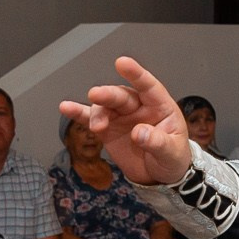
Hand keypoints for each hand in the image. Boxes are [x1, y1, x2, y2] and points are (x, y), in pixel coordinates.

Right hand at [60, 58, 191, 184]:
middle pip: (121, 96)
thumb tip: (138, 132)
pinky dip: (78, 113)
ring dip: (97, 113)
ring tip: (97, 128)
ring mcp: (121, 117)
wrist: (160, 176)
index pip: (149, 87)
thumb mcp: (172, 153)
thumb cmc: (172, 158)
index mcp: (160, 107)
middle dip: (108, 95)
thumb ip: (157, 142)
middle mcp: (138, 107)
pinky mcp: (107, 129)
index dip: (136, 74)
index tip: (122, 62)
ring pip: (105, 106)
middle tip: (96, 95)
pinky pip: (91, 119)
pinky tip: (66, 108)